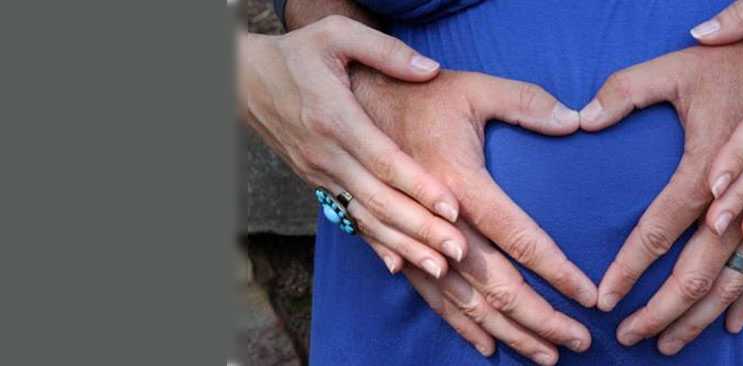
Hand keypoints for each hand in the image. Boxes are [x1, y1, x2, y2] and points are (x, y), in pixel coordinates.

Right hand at [237, 16, 466, 277]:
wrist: (244, 79)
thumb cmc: (298, 53)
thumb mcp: (337, 34)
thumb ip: (386, 50)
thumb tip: (430, 69)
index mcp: (336, 118)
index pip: (384, 159)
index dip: (419, 186)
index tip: (453, 207)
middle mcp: (326, 153)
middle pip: (379, 199)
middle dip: (421, 229)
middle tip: (459, 252)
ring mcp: (320, 173)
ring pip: (366, 217)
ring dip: (404, 245)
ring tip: (440, 267)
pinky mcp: (317, 183)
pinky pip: (350, 218)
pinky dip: (375, 243)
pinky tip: (400, 266)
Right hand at [351, 67, 592, 364]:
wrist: (352, 106)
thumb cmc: (421, 96)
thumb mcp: (475, 88)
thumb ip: (527, 103)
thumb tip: (575, 120)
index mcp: (460, 183)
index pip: (519, 238)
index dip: (556, 271)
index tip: (589, 297)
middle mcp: (438, 222)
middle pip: (496, 284)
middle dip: (541, 318)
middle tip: (580, 340)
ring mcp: (415, 241)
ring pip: (466, 301)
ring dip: (509, 332)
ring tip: (547, 354)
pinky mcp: (399, 248)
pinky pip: (432, 297)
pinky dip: (462, 325)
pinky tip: (488, 346)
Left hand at [580, 20, 742, 353]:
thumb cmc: (733, 63)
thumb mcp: (675, 67)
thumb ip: (625, 91)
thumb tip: (583, 118)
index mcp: (706, 169)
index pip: (659, 231)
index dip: (629, 268)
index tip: (605, 298)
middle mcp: (738, 200)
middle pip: (697, 272)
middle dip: (662, 311)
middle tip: (629, 335)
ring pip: (732, 280)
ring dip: (699, 316)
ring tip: (668, 343)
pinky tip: (729, 324)